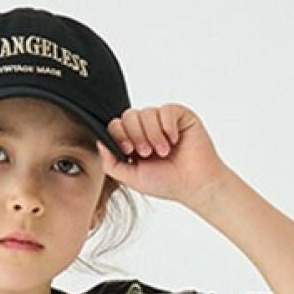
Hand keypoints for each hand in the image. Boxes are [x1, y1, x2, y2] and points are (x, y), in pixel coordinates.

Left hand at [97, 103, 229, 204]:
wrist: (194, 184)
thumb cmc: (166, 183)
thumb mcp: (131, 178)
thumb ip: (111, 164)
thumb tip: (99, 143)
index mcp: (133, 143)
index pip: (116, 126)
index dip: (119, 135)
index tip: (129, 151)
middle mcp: (146, 130)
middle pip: (128, 116)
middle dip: (135, 135)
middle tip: (147, 153)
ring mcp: (163, 121)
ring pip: (146, 112)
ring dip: (153, 134)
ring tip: (164, 151)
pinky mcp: (179, 116)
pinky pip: (165, 109)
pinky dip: (168, 126)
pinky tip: (175, 140)